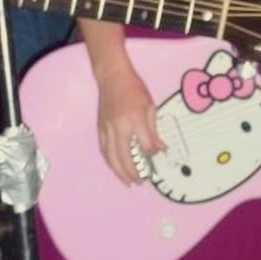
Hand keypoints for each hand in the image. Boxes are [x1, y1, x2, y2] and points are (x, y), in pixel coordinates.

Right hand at [96, 62, 165, 185]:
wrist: (112, 77)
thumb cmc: (134, 89)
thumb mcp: (150, 106)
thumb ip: (154, 130)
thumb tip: (160, 148)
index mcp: (134, 120)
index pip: (144, 144)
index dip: (151, 153)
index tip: (156, 155)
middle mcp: (119, 127)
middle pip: (124, 156)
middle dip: (132, 172)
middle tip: (139, 182)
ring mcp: (107, 129)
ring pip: (111, 157)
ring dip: (119, 172)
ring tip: (127, 181)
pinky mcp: (100, 129)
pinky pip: (104, 150)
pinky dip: (110, 162)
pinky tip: (115, 168)